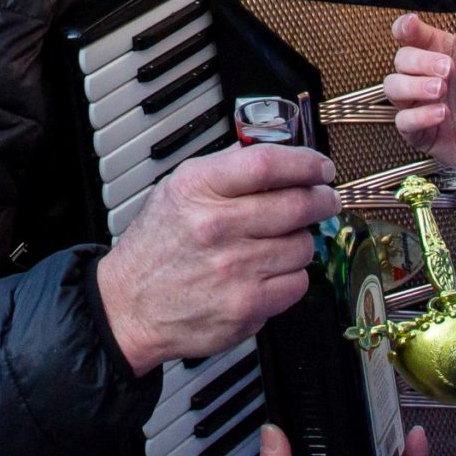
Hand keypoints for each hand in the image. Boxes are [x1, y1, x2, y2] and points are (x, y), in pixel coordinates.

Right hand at [96, 144, 337, 375]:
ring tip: (281, 242)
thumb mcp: (176, 190)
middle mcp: (215, 226)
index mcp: (197, 188)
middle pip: (296, 204)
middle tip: (325, 200)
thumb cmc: (156, 247)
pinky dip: (292, 276)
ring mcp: (234, 268)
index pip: (267, 163)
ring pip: (303, 245)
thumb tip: (274, 149)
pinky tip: (270, 271)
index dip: (305, 163)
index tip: (320, 168)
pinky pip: (298, 283)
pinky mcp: (247, 306)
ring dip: (301, 241)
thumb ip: (225, 168)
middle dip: (322, 200)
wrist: (129, 306)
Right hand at [384, 15, 455, 170]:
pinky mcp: (424, 133)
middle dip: (419, 61)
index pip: (411, 34)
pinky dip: (417, 116)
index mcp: (445, 52)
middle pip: (401, 59)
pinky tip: (441, 113)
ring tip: (440, 90)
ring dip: (412, 85)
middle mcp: (429, 76)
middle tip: (447, 70)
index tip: (411, 26)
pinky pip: (403, 121)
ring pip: (392, 87)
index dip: (404, 27)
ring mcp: (423, 104)